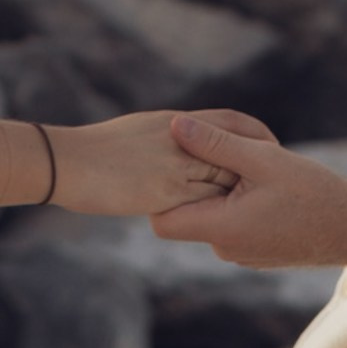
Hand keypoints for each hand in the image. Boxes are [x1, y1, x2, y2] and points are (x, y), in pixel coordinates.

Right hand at [45, 108, 261, 217]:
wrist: (68, 160)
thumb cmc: (94, 148)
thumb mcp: (138, 132)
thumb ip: (165, 135)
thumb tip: (177, 136)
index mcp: (174, 121)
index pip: (230, 121)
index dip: (255, 133)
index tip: (270, 145)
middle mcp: (181, 140)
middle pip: (235, 151)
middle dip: (258, 167)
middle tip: (278, 180)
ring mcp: (175, 166)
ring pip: (224, 178)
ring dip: (242, 193)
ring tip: (261, 207)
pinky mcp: (165, 193)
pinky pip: (202, 204)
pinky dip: (218, 213)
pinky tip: (229, 226)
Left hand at [149, 114, 346, 267]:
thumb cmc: (312, 192)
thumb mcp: (263, 158)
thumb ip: (215, 143)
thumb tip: (175, 126)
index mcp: (222, 229)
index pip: (162, 221)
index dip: (162, 191)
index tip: (182, 163)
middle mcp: (226, 249)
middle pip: (188, 215)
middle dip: (199, 184)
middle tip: (227, 157)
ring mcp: (241, 255)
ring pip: (213, 218)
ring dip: (223, 192)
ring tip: (253, 171)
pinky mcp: (256, 253)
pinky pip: (232, 226)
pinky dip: (239, 204)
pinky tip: (265, 188)